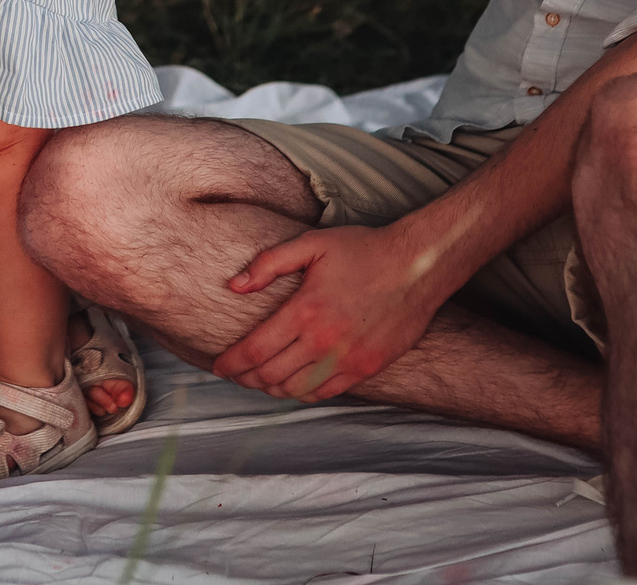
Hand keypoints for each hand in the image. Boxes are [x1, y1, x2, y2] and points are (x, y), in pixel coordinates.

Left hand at [211, 222, 455, 400]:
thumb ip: (269, 263)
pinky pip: (326, 393)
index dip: (231, 363)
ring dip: (271, 388)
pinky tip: (293, 384)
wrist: (418, 266)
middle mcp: (324, 341)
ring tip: (259, 380)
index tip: (218, 366)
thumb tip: (234, 286)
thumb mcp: (312, 244)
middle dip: (245, 378)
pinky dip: (303, 393)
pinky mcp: (367, 368)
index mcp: (305, 310)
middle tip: (234, 374)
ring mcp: (347, 359)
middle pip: (270, 375)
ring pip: (295, 389)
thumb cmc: (363, 250)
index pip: (255, 350)